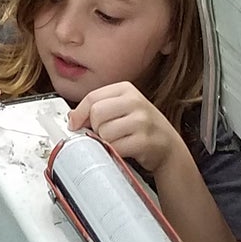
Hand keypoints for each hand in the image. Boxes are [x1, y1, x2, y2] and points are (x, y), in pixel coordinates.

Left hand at [68, 82, 187, 178]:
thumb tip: (72, 117)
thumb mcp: (122, 109)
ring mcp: (141, 121)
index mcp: (126, 89)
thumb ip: (99, 108)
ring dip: (104, 142)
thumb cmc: (142, 127)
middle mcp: (134, 101)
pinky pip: (115, 148)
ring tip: (116, 142)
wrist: (168, 146)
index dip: (79, 113)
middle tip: (102, 135)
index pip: (93, 97)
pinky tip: (121, 151)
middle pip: (96, 113)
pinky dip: (113, 153)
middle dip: (94, 128)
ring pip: (104, 132)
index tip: (74, 124)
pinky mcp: (144, 141)